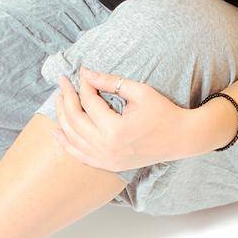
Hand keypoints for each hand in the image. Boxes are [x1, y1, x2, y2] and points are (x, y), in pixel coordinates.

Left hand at [50, 68, 194, 173]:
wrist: (181, 139)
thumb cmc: (163, 112)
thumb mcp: (140, 92)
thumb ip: (111, 82)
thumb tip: (85, 72)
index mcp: (116, 129)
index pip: (89, 102)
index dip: (84, 85)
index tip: (82, 73)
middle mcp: (107, 147)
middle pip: (75, 119)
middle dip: (66, 97)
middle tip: (62, 82)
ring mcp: (106, 159)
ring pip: (72, 137)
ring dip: (61, 117)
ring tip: (58, 98)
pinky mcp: (108, 165)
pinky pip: (79, 155)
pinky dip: (65, 143)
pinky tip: (56, 131)